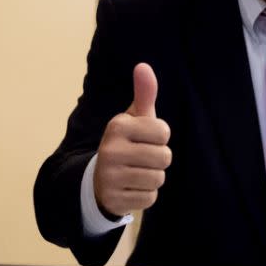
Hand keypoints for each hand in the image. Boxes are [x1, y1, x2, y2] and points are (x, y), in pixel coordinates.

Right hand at [93, 63, 171, 216]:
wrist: (100, 178)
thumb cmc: (127, 142)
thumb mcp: (134, 118)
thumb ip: (144, 94)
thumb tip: (143, 66)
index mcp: (118, 126)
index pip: (164, 132)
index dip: (160, 137)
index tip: (145, 138)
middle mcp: (110, 150)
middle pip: (165, 157)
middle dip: (159, 159)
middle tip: (141, 158)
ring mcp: (109, 176)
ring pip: (158, 179)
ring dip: (153, 177)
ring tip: (137, 172)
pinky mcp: (113, 199)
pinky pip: (149, 198)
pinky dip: (145, 194)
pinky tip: (131, 187)